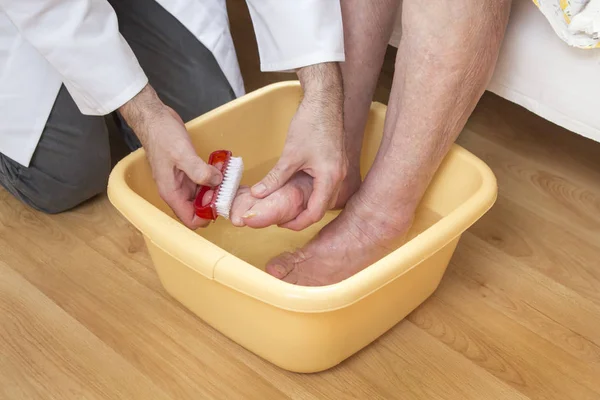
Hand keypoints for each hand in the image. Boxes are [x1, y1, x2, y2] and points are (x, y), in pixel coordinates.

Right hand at [119, 85, 221, 228]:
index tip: (219, 200)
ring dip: (215, 190)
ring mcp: (183, 181)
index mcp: (171, 192)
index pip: (190, 220)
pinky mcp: (189, 171)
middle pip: (199, 209)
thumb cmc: (162, 135)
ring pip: (203, 195)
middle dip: (214, 202)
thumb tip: (217, 182)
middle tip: (227, 187)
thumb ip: (199, 171)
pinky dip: (213, 179)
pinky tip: (222, 170)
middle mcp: (177, 190)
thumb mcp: (182, 153)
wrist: (155, 118)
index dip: (207, 216)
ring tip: (227, 178)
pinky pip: (204, 182)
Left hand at [250, 63, 346, 230]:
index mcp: (330, 177)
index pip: (316, 212)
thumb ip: (275, 178)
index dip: (298, 222)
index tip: (283, 224)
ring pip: (325, 197)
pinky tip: (298, 191)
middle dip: (303, 216)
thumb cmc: (311, 124)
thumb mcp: (290, 155)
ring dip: (309, 205)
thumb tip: (258, 194)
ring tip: (289, 207)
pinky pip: (326, 186)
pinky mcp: (336, 163)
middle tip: (283, 218)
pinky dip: (313, 193)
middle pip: (322, 207)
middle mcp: (339, 176)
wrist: (325, 101)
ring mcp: (339, 169)